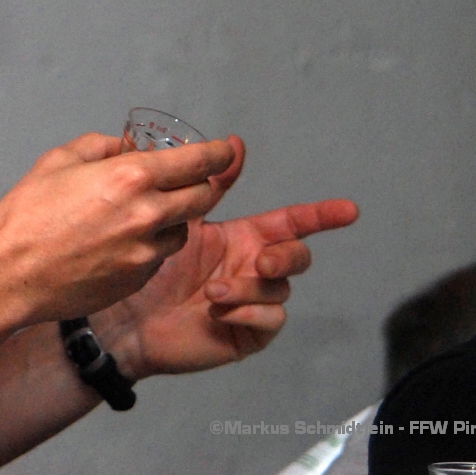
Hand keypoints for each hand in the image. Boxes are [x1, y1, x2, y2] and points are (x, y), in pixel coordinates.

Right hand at [0, 132, 238, 327]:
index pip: (197, 161)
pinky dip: (152, 245)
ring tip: (144, 213)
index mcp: (130, 178)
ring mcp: (145, 252)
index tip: (224, 150)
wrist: (10, 274)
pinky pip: (160, 256)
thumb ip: (99, 146)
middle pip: (204, 197)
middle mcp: (147, 214)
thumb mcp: (58, 161)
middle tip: (188, 180)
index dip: (218, 154)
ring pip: (184, 230)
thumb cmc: (26, 216)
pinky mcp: (138, 279)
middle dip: (201, 184)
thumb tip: (123, 145)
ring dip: (175, 217)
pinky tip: (122, 241)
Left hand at [90, 135, 358, 378]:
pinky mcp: (246, 332)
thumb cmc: (151, 269)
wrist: (125, 317)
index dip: (321, 215)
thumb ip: (211, 184)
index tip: (350, 209)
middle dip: (287, 256)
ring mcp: (253, 302)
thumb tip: (234, 142)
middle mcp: (253, 269)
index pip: (291, 224)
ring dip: (251, 287)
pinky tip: (218, 310)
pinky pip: (271, 320)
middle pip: (297, 257)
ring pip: (281, 289)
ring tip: (213, 290)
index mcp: (243, 239)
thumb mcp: (183, 220)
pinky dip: (249, 312)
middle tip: (259, 261)